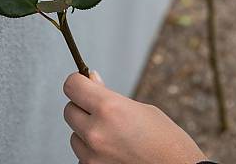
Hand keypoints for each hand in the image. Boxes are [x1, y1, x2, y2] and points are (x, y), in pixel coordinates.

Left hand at [63, 72, 205, 163]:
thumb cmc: (167, 141)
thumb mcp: (141, 108)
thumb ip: (110, 96)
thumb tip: (89, 80)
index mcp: (109, 108)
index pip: (72, 86)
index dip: (78, 81)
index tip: (84, 82)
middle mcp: (95, 132)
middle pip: (69, 110)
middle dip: (82, 107)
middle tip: (101, 110)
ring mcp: (92, 157)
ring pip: (74, 135)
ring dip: (86, 132)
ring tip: (113, 136)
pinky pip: (82, 157)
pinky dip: (92, 153)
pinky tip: (113, 152)